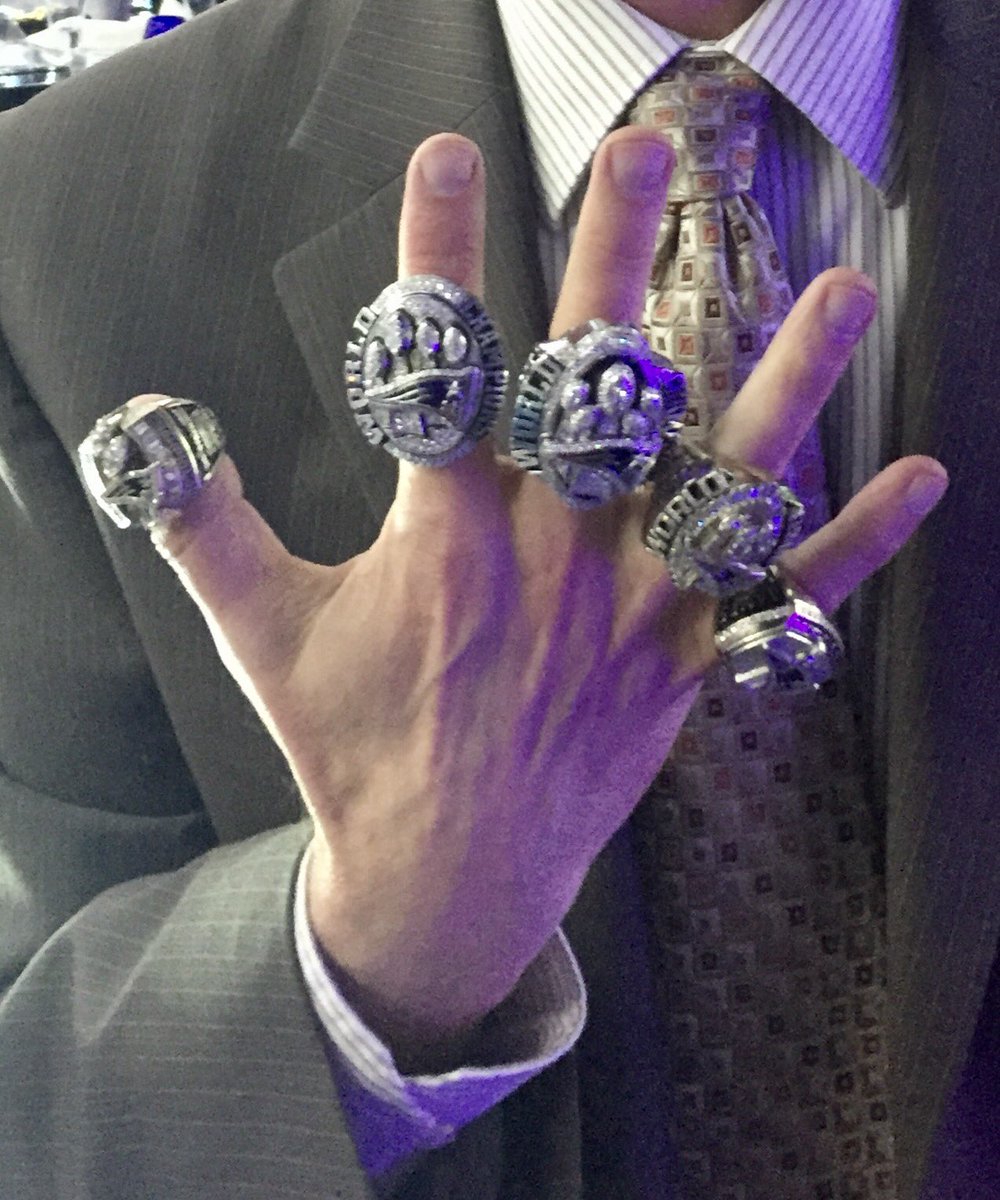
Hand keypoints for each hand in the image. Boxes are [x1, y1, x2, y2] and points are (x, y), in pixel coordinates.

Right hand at [148, 129, 946, 1070]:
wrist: (447, 876)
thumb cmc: (357, 749)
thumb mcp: (264, 641)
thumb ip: (209, 531)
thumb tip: (148, 439)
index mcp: (449, 545)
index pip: (443, 375)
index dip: (440, 258)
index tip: (450, 155)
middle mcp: (556, 563)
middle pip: (593, 394)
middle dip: (614, 262)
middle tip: (644, 154)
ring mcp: (636, 615)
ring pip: (719, 482)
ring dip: (784, 383)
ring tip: (836, 291)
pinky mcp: (689, 666)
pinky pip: (787, 601)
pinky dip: (856, 543)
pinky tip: (922, 476)